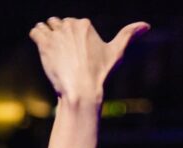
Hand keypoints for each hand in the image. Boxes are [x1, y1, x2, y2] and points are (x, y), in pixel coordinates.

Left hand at [29, 17, 148, 102]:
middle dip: (61, 36)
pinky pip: (35, 31)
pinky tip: (44, 50)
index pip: (74, 23)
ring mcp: (56, 34)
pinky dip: (37, 37)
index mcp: (85, 24)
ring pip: (47, 25)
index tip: (77, 53)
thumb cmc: (100, 74)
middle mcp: (70, 25)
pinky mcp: (44, 44)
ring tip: (53, 52)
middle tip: (65, 57)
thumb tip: (147, 25)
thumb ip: (129, 34)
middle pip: (59, 23)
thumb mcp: (116, 53)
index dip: (74, 37)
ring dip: (47, 35)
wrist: (81, 90)